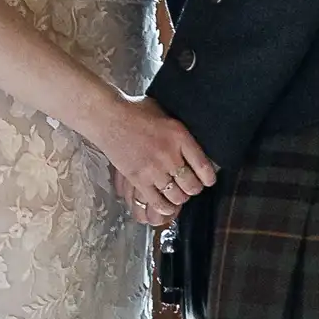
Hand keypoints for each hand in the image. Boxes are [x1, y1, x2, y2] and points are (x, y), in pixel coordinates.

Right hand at [94, 95, 215, 225]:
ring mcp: (153, 169)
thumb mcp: (164, 113)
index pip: (204, 166)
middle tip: (190, 186)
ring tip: (177, 194)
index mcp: (179, 136)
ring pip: (176, 196)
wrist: (109, 117)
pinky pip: (157, 202)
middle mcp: (169, 155)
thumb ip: (178, 130)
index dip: (209, 178)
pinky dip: (164, 207)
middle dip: (193, 189)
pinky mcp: (138, 179)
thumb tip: (194, 139)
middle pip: (192, 185)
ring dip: (179, 198)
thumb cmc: (136, 111)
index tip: (208, 180)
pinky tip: (166, 205)